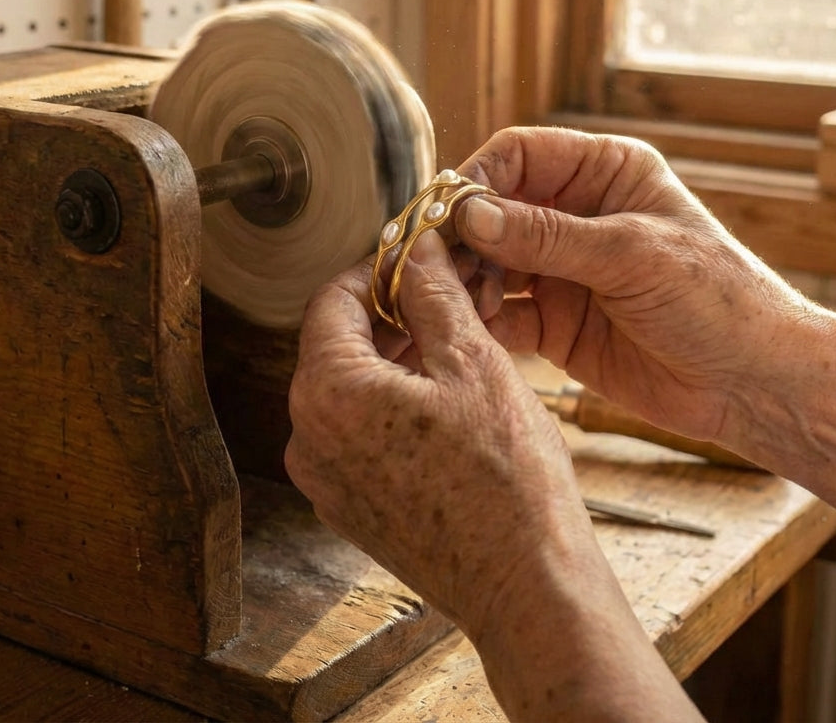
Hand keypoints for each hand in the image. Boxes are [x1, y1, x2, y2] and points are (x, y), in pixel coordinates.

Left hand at [284, 228, 592, 639]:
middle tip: (448, 298)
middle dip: (392, 314)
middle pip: (338, 345)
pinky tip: (445, 398)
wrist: (527, 586)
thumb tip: (417, 249)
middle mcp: (308, 439)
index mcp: (328, 394)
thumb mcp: (475, 363)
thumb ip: (434, 294)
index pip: (332, 301)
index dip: (377, 271)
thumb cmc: (507, 480)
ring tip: (456, 344)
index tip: (417, 262)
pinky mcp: (350, 507)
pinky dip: (393, 404)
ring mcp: (325, 480)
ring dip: (396, 358)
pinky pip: (359, 434)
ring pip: (350, 390)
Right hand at [453, 127, 809, 443]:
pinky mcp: (553, 324)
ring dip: (466, 280)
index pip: (519, 156)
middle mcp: (575, 215)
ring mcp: (561, 271)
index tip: (450, 215)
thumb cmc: (717, 299)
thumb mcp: (632, 255)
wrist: (753, 383)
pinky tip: (471, 331)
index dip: (478, 179)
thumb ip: (548, 236)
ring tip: (458, 303)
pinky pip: (501, 314)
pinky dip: (480, 321)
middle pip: (493, 210)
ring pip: (488, 263)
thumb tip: (471, 215)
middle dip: (463, 236)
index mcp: (604, 174)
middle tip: (438, 265)